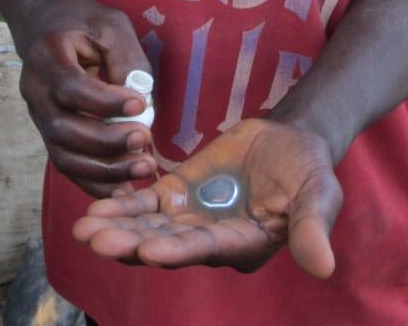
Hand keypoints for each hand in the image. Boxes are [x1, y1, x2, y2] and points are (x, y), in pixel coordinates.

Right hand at [16, 0, 156, 196]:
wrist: (44, 25)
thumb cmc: (82, 22)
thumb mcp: (110, 24)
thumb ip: (126, 58)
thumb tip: (141, 103)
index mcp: (47, 56)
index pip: (71, 87)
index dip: (105, 102)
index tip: (139, 106)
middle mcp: (34, 90)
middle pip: (63, 128)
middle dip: (106, 141)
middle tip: (145, 140)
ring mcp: (37, 116)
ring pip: (63, 155)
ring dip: (103, 169)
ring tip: (141, 169)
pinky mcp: (48, 133)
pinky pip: (66, 164)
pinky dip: (92, 181)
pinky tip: (121, 188)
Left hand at [72, 118, 341, 277]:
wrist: (292, 140)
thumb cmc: (310, 171)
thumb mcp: (319, 196)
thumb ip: (312, 228)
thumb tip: (324, 267)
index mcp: (242, 246)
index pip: (204, 251)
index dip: (175, 250)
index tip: (146, 250)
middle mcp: (210, 240)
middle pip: (165, 243)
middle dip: (129, 243)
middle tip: (95, 240)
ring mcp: (191, 216)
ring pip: (148, 225)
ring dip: (117, 226)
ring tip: (83, 228)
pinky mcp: (179, 191)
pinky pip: (147, 201)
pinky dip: (123, 202)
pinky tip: (96, 205)